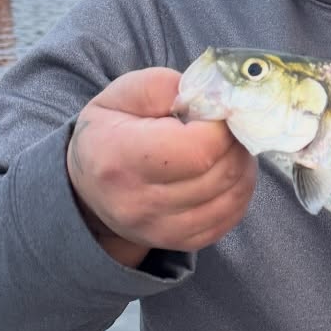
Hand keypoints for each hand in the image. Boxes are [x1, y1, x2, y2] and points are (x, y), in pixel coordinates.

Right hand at [66, 68, 255, 267]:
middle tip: (229, 127)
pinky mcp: (179, 243)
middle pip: (220, 173)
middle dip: (235, 143)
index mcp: (120, 159)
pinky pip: (230, 218)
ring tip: (228, 147)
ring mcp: (160, 229)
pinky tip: (225, 173)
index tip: (217, 112)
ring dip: (242, 166)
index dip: (221, 127)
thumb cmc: (109, 133)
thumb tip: (211, 97)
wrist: (87, 189)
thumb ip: (165, 87)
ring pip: (232, 197)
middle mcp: (139, 202)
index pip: (198, 149)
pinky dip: (238, 192)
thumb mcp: (123, 95)